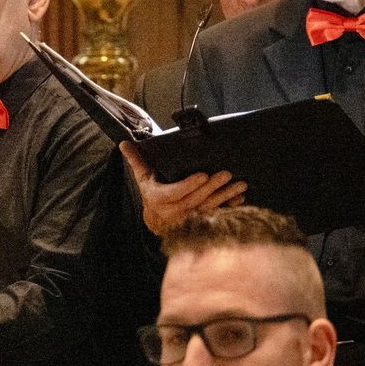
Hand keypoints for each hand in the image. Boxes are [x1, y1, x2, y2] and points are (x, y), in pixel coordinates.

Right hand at [120, 142, 246, 234]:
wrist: (157, 221)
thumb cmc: (152, 194)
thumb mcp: (143, 178)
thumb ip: (136, 161)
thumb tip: (124, 143)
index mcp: (159, 199)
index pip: (175, 192)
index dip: (189, 185)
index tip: (203, 175)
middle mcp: (174, 211)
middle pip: (196, 198)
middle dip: (212, 187)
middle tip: (226, 174)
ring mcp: (190, 218)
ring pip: (209, 206)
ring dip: (226, 195)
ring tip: (240, 185)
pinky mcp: (202, 221)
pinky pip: (217, 214)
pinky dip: (230, 207)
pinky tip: (240, 198)